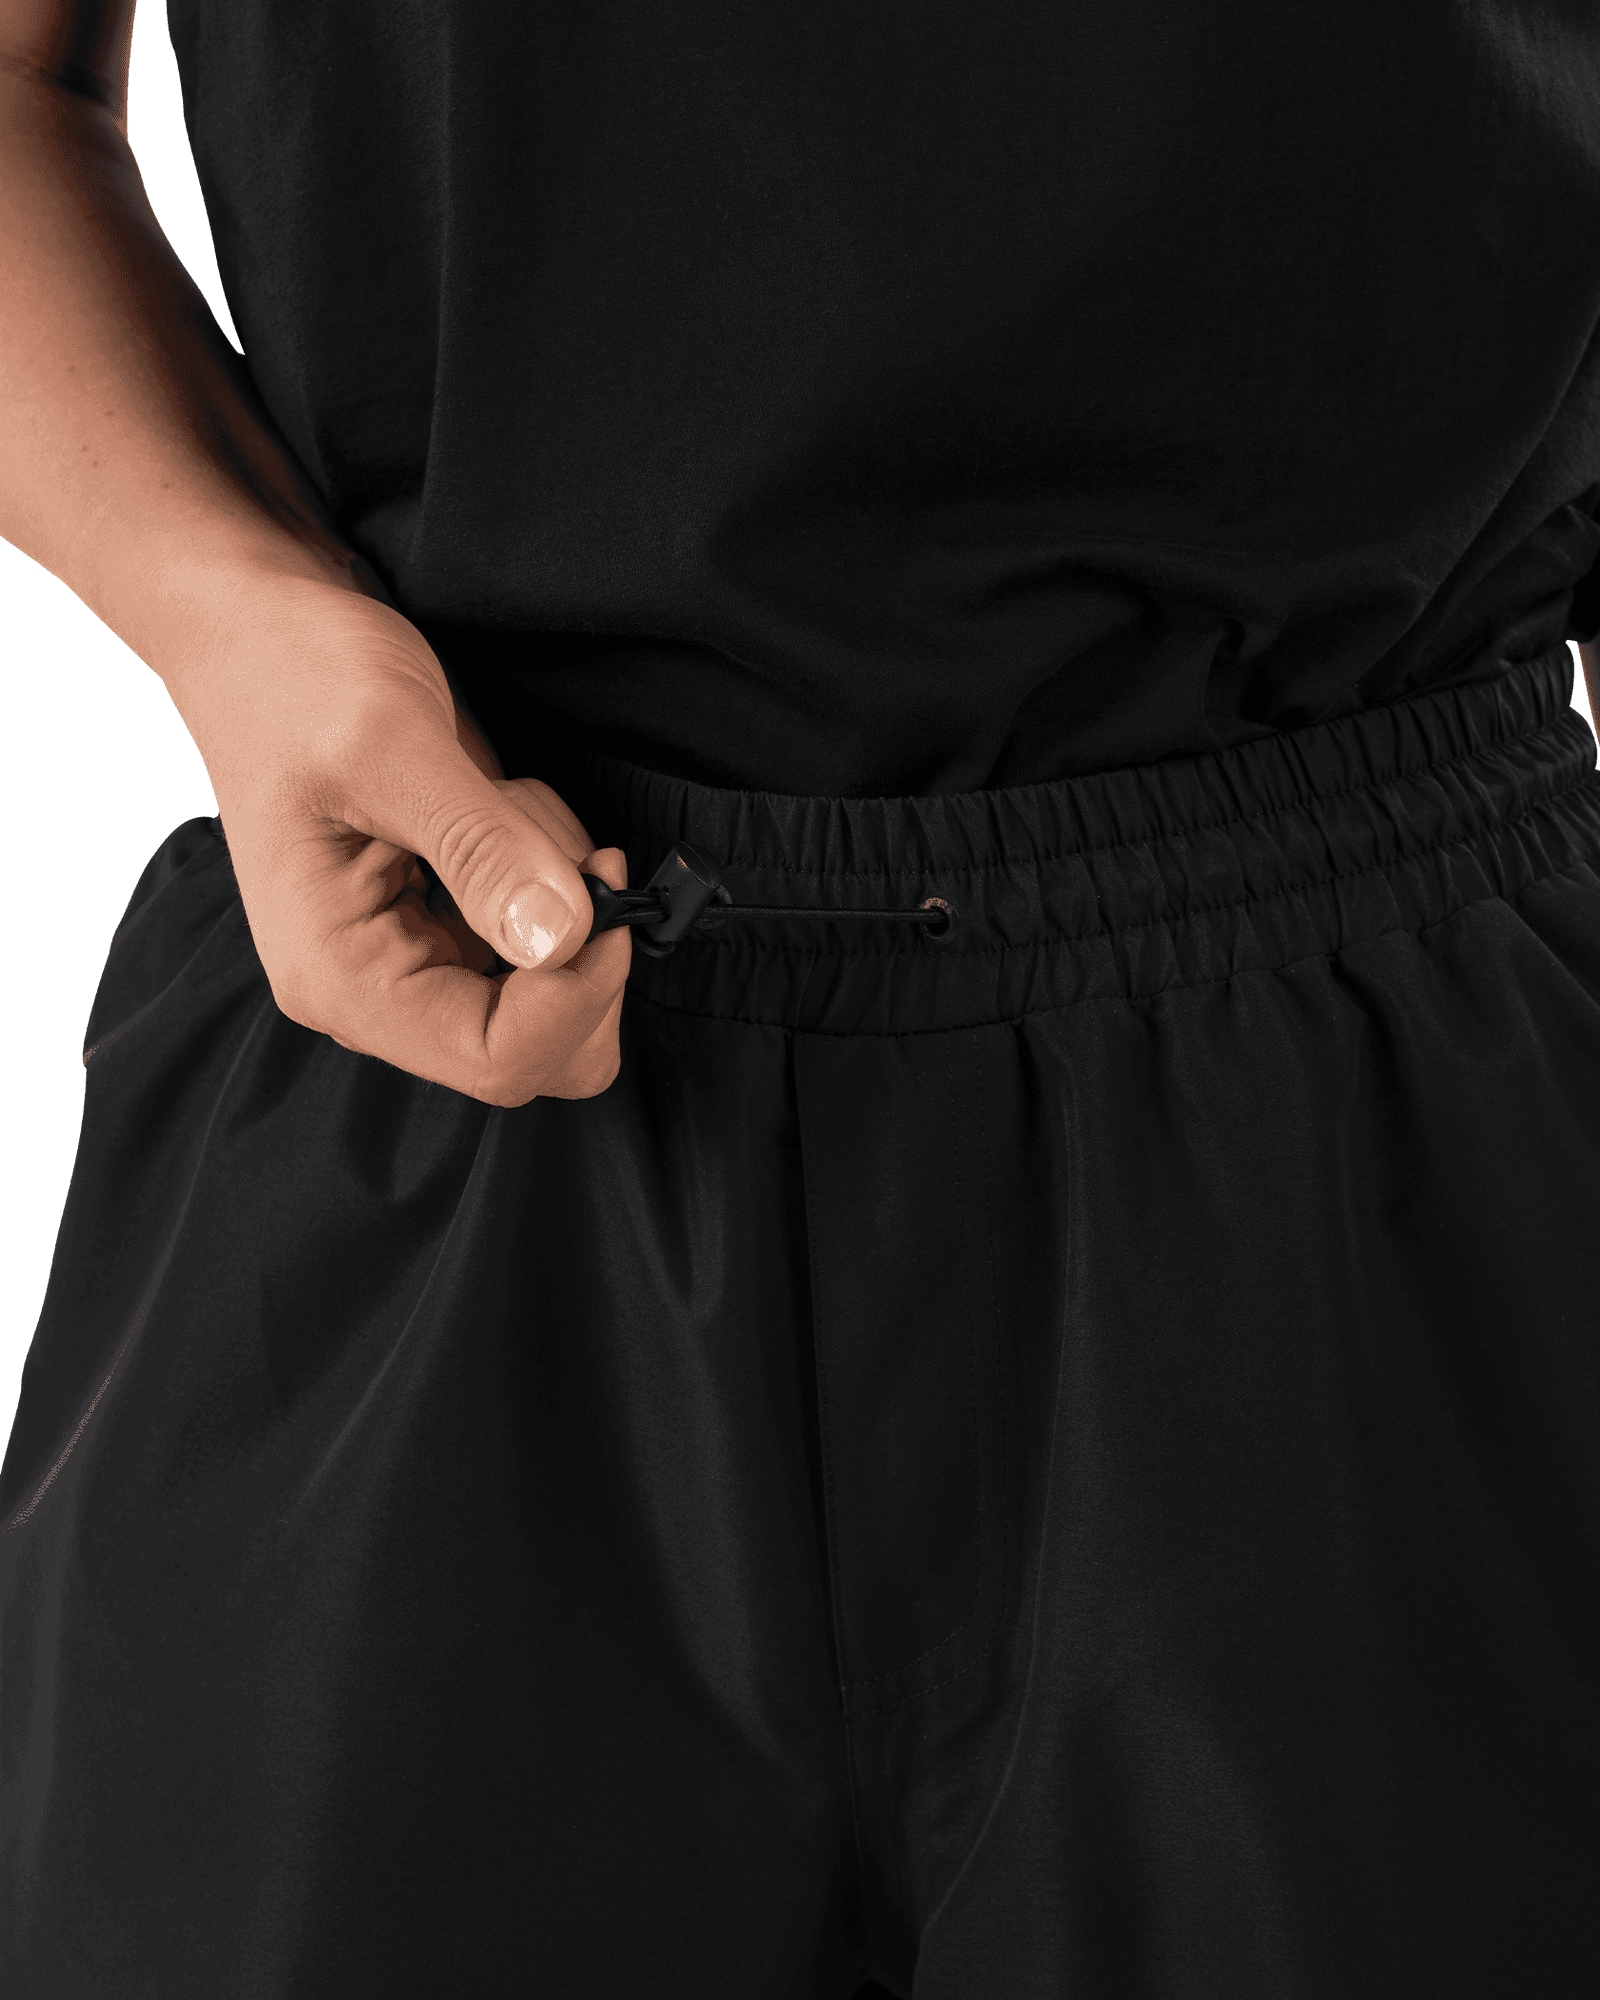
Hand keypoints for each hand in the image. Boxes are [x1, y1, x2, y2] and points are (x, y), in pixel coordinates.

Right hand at [162, 576, 629, 1105]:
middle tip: (571, 844)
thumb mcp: (395, 744)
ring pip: (558, 996)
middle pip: (539, 1053)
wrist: (264, 631)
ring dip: (570, 899)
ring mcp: (417, 964)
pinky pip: (551, 944)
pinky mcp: (451, 928)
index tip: (604, 884)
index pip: (496, 1057)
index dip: (577, 991)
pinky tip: (505, 808)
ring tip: (505, 801)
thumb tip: (560, 940)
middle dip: (580, 951)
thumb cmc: (299, 676)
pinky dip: (559, 877)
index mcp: (340, 977)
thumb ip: (481, 849)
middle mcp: (377, 992)